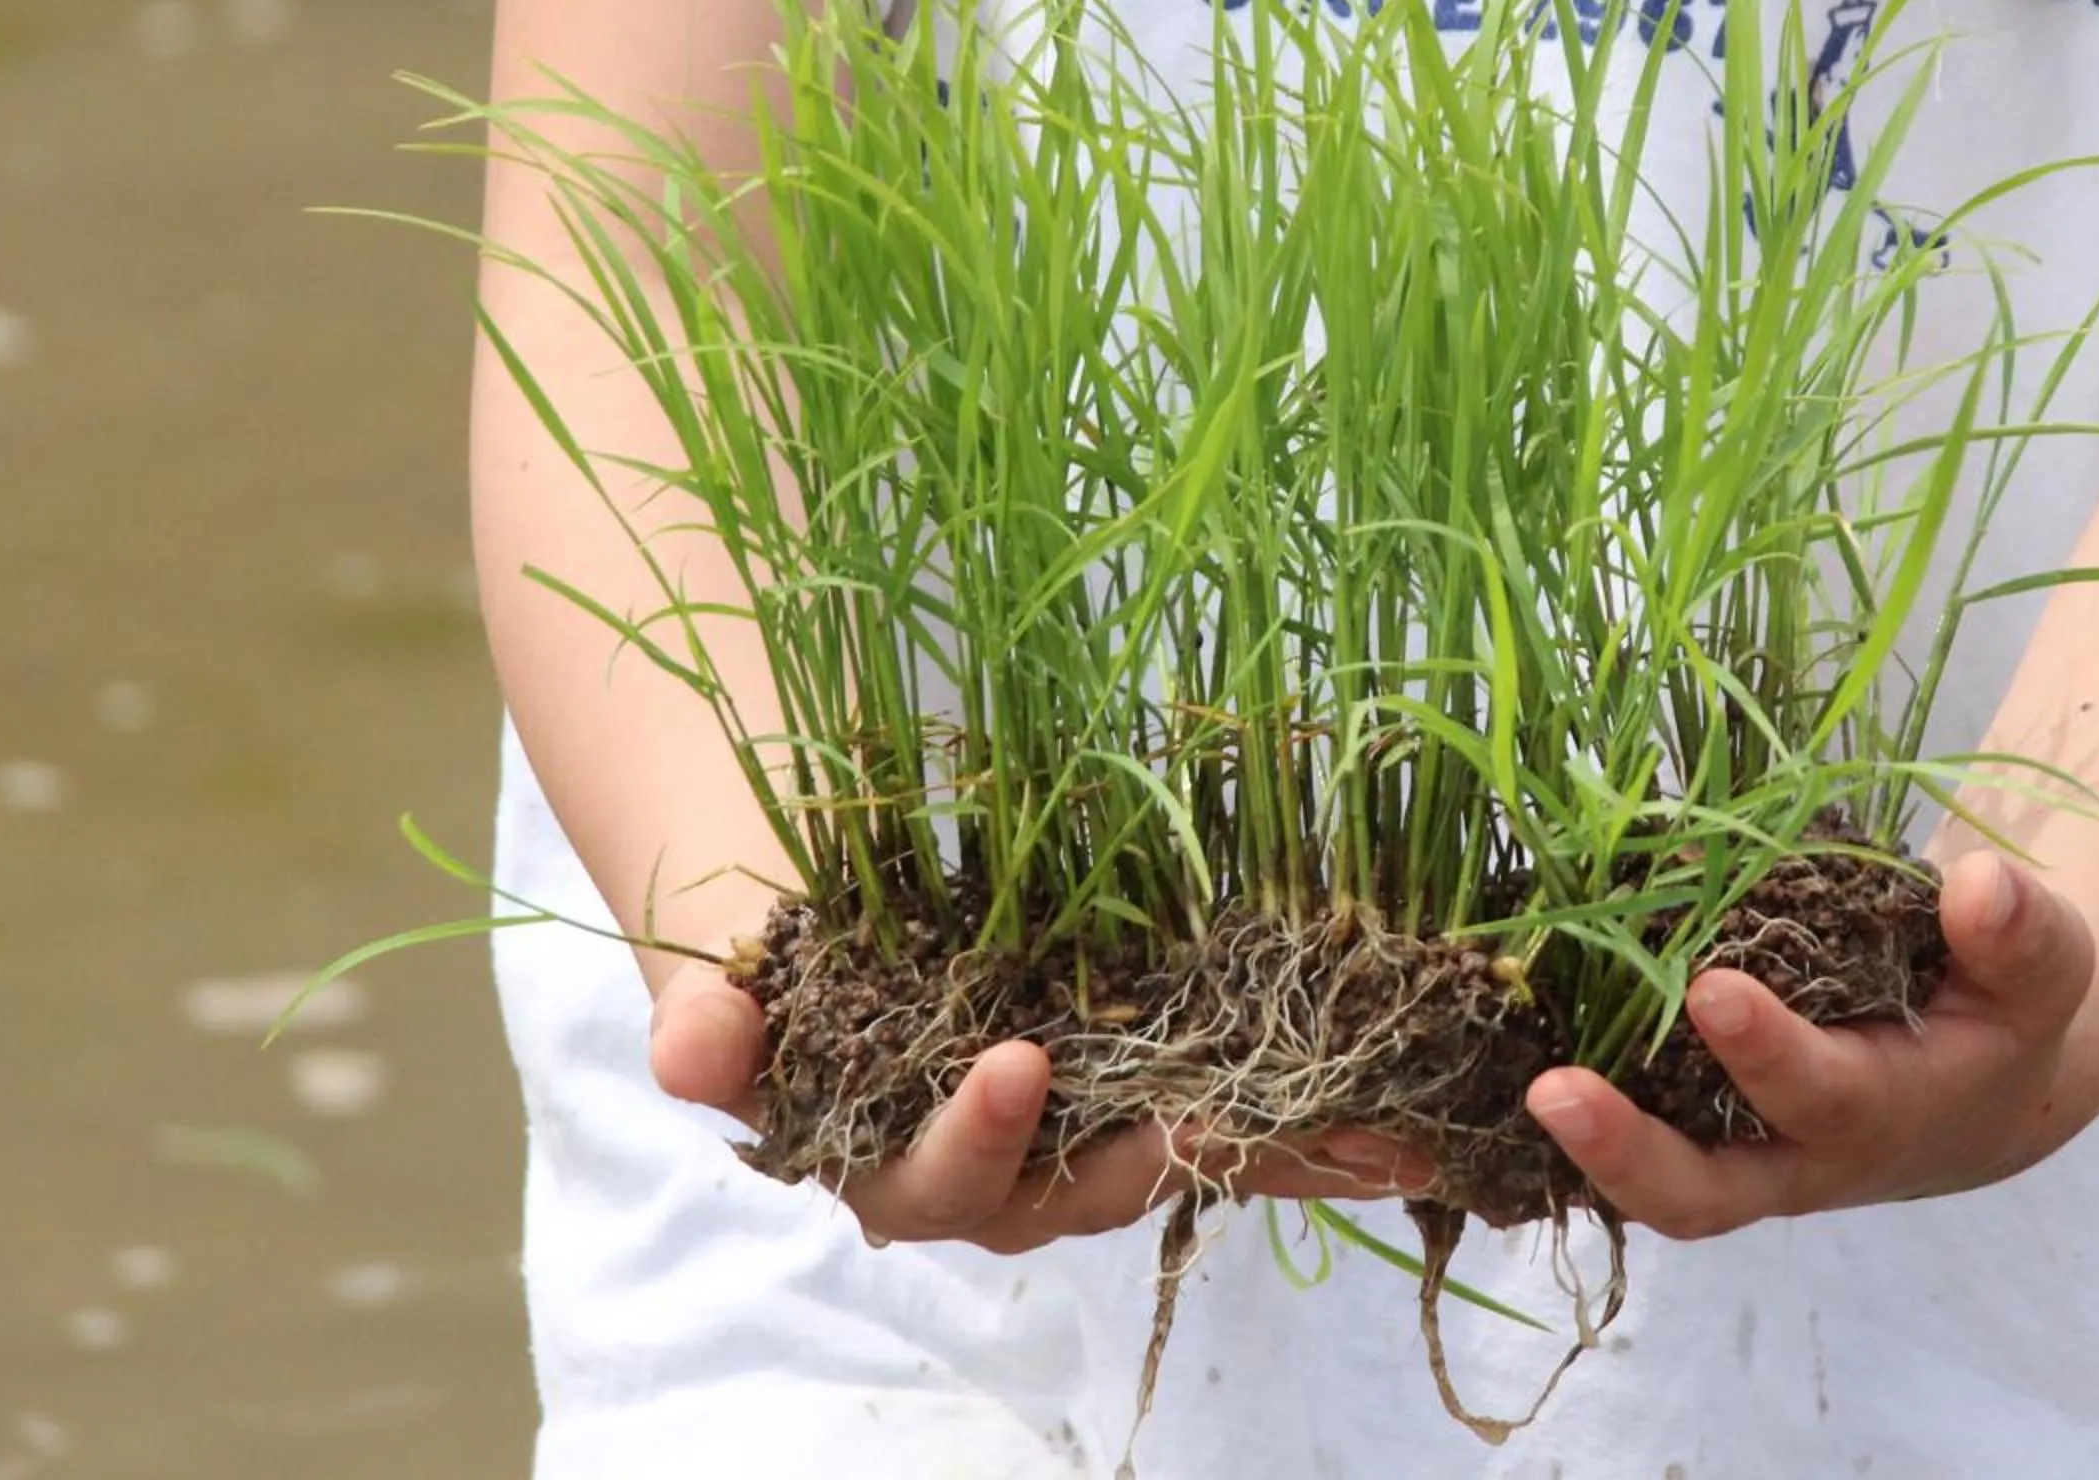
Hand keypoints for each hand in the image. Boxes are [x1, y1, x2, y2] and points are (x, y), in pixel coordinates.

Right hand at [648, 965, 1433, 1253]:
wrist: (812, 905)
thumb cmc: (765, 937)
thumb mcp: (720, 960)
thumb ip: (706, 1016)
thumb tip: (691, 1050)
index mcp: (880, 1161)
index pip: (932, 1176)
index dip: (976, 1133)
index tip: (1019, 1061)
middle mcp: (988, 1180)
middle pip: (1074, 1194)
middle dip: (1155, 1154)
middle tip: (1223, 1108)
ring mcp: (1073, 1146)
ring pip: (1177, 1168)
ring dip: (1276, 1159)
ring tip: (1375, 1137)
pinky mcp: (1141, 1101)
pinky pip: (1230, 1130)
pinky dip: (1312, 1129)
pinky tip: (1407, 1127)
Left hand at [1521, 852, 2098, 1240]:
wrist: (1977, 1078)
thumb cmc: (2000, 1005)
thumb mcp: (2040, 966)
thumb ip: (2017, 932)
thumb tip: (1976, 884)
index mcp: (1882, 1111)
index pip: (1819, 1096)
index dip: (1767, 1053)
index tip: (1711, 988)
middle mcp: (1794, 1158)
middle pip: (1703, 1194)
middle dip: (1629, 1154)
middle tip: (1554, 1093)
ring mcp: (1732, 1157)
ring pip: (1640, 1185)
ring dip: (1568, 1150)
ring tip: (1496, 1084)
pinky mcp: (1686, 1132)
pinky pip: (1615, 1141)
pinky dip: (1554, 1123)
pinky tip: (1474, 1059)